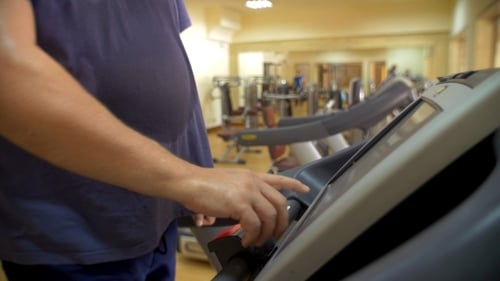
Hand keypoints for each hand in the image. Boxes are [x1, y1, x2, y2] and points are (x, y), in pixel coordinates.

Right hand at [179, 167, 308, 247]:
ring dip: (266, 233)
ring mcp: (247, 191)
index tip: (304, 189)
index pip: (279, 178)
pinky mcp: (239, 203)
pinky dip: (252, 236)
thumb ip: (239, 194)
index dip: (294, 184)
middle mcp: (252, 182)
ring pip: (270, 216)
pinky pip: (254, 225)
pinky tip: (246, 240)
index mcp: (251, 176)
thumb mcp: (228, 183)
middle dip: (281, 222)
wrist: (188, 181)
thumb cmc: (202, 184)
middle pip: (279, 202)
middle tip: (276, 234)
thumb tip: (240, 214)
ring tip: (257, 241)